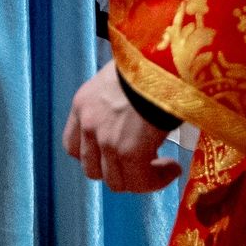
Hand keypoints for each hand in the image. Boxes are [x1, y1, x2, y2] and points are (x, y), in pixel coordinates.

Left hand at [62, 65, 180, 192]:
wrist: (161, 64)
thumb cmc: (146, 66)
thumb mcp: (116, 82)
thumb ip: (111, 106)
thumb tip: (128, 123)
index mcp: (82, 105)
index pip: (72, 147)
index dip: (94, 157)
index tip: (115, 156)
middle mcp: (88, 125)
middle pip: (92, 170)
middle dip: (118, 173)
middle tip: (143, 165)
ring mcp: (106, 141)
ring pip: (117, 182)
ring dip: (141, 180)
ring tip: (164, 167)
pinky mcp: (129, 152)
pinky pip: (141, 182)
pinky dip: (158, 180)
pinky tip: (173, 168)